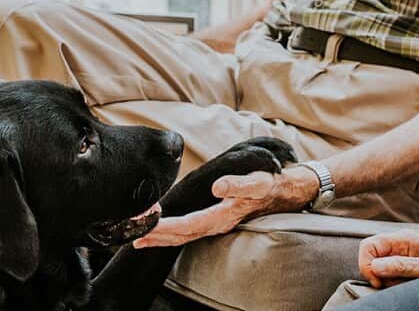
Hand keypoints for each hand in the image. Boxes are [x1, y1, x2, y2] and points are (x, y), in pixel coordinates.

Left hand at [132, 165, 316, 248]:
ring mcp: (216, 223)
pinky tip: (164, 228)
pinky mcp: (217, 218)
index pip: (187, 227)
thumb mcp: (258, 182)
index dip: (165, 228)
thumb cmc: (271, 185)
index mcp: (222, 217)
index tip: (145, 230)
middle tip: (132, 238)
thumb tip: (218, 187)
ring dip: (163, 235)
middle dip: (157, 237)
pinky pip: (190, 228)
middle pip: (181, 235)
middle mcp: (217, 224)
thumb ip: (238, 185)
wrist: (286, 191)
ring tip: (141, 237)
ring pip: (184, 235)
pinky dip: (174, 229)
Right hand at [358, 230, 418, 287]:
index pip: (368, 245)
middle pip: (371, 256)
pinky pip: (388, 273)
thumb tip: (376, 266)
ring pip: (378, 267)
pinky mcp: (403, 263)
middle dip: (378, 274)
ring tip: (405, 283)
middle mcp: (399, 243)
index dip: (366, 264)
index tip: (378, 281)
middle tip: (394, 283)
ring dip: (387, 279)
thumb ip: (402, 266)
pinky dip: (392, 282)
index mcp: (404, 238)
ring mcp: (400, 253)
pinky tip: (406, 283)